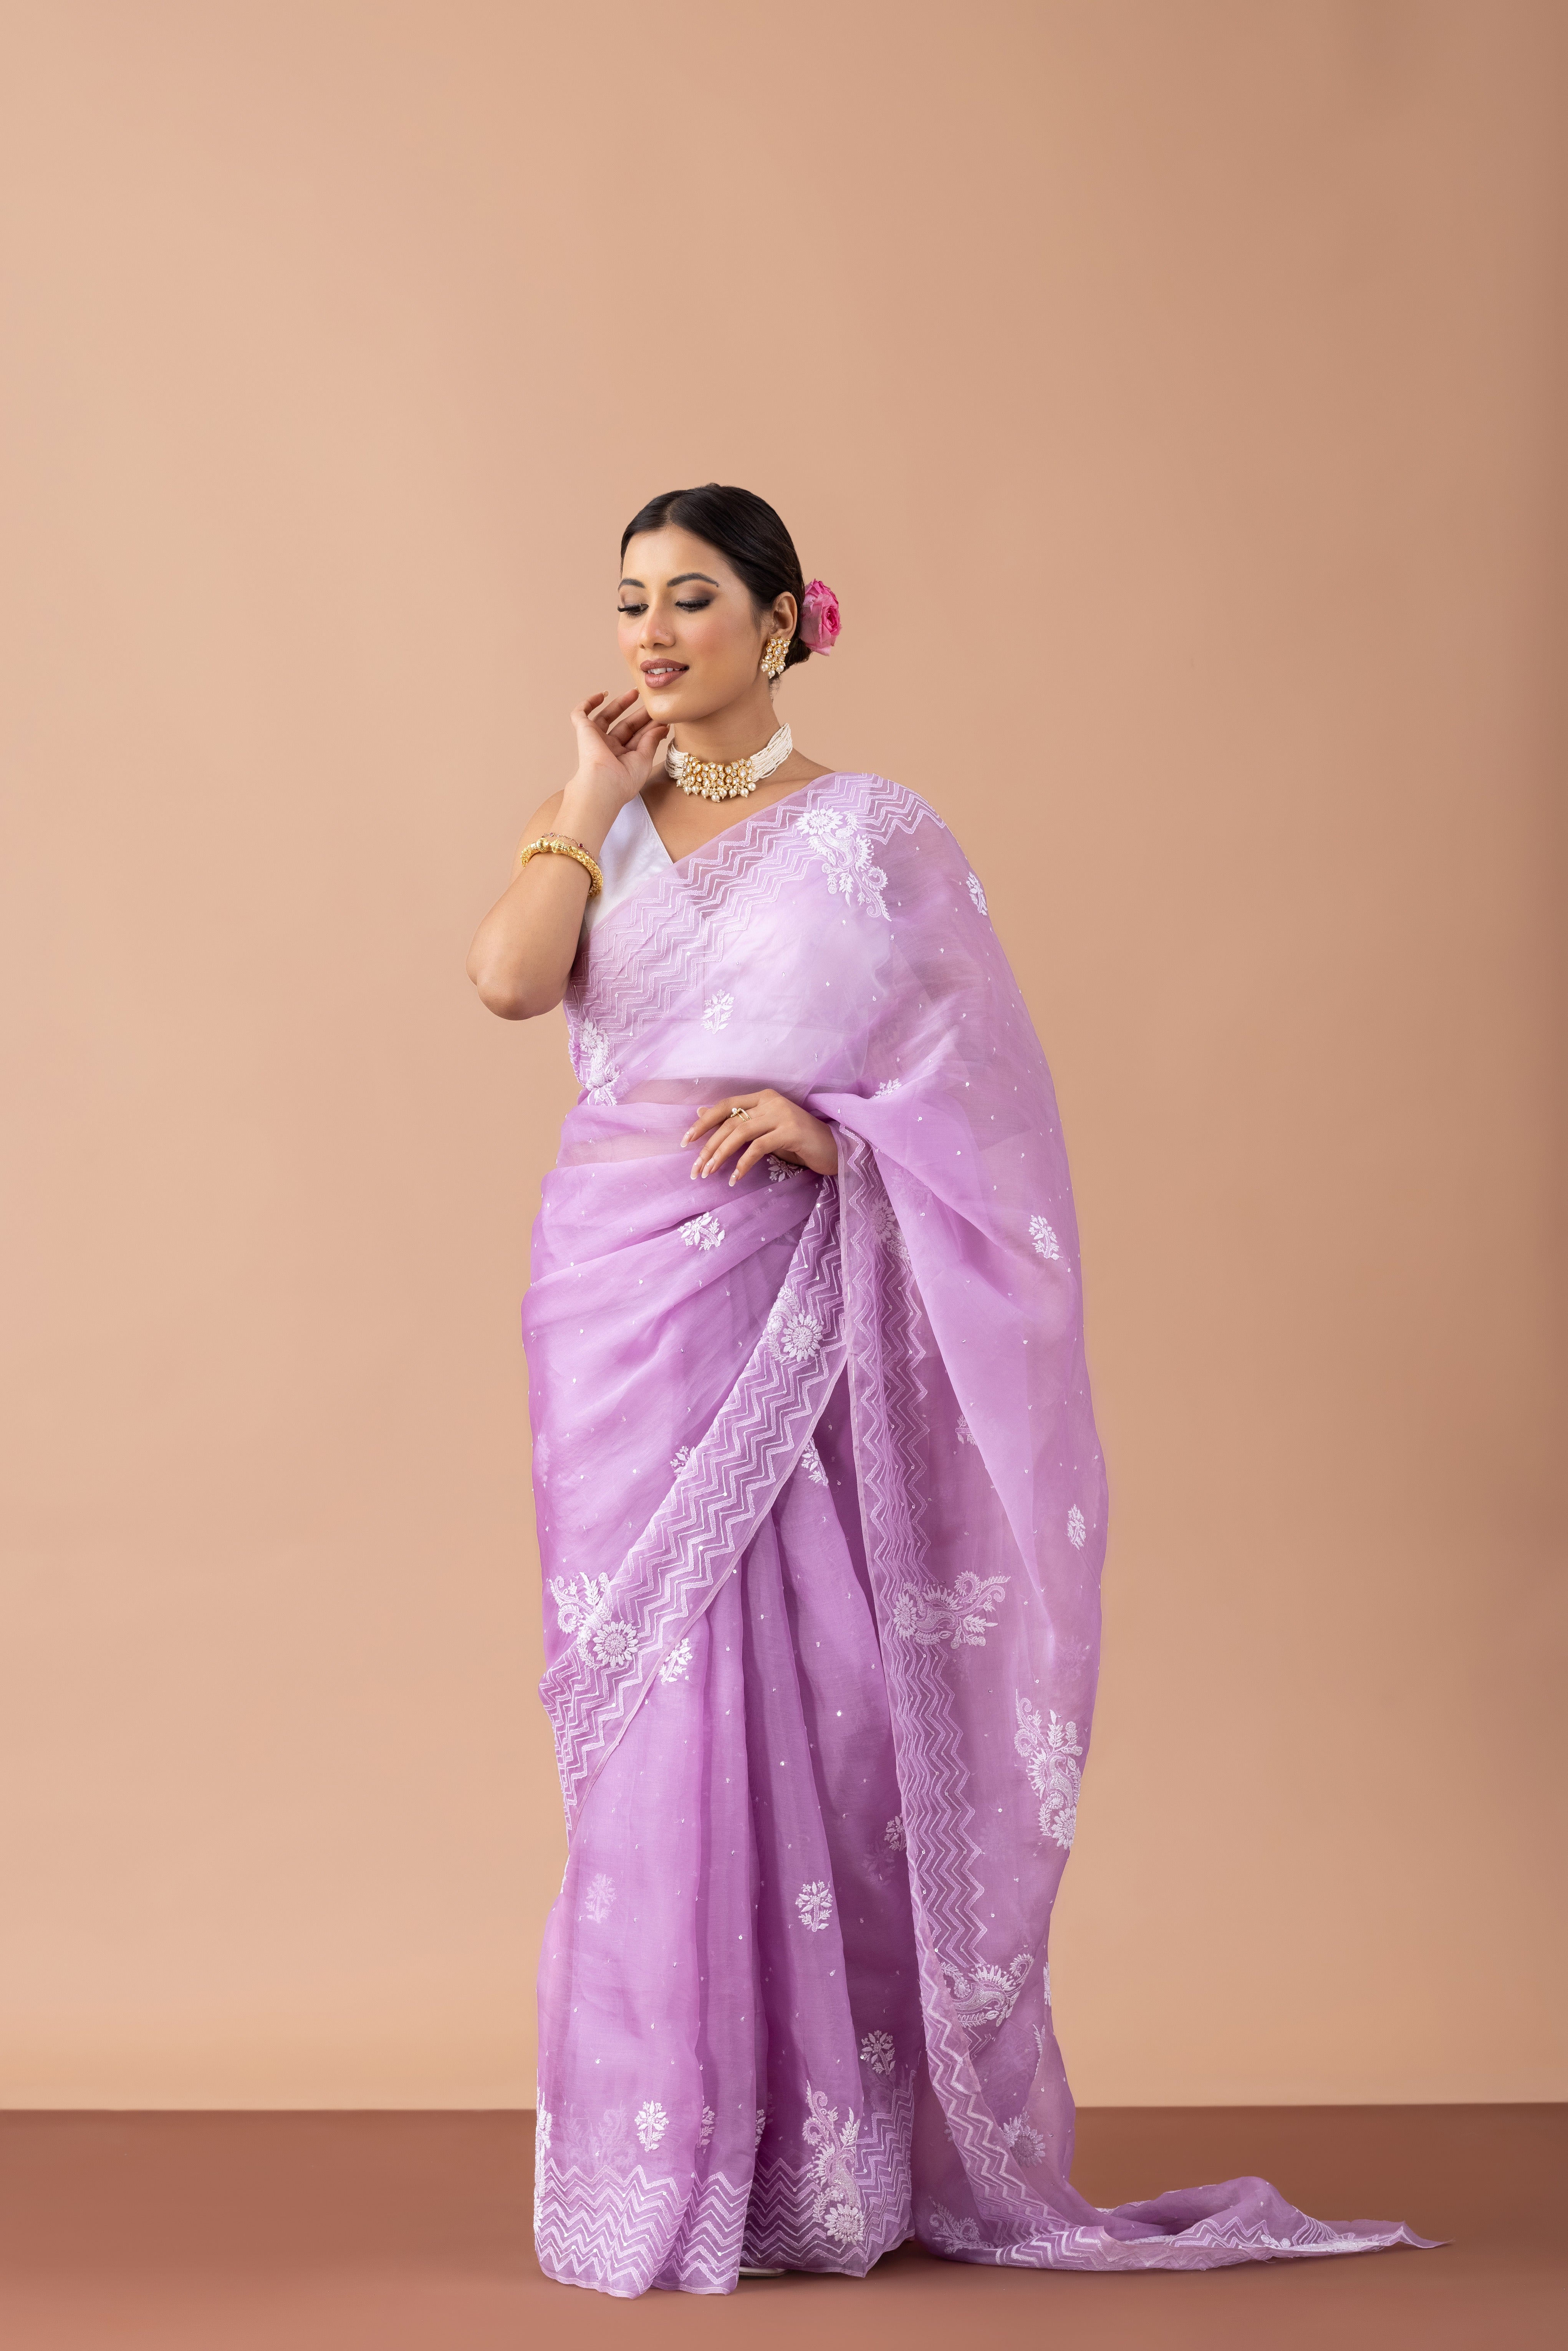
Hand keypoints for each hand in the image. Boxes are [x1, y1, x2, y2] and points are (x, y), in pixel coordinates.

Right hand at [564, 689, 668, 827]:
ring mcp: (596, 739)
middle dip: (639, 715)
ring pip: (607, 717)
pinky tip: (602, 694)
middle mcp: (609, 749)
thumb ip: (651, 740)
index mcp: (622, 759)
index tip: (663, 717)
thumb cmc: (624, 780)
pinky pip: (580, 714)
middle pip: (625, 726)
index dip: (649, 726)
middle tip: (651, 703)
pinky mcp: (583, 731)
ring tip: (635, 693)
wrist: (603, 785)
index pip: (637, 738)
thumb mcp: (644, 759)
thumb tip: (662, 725)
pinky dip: (588, 703)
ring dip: (620, 704)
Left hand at [683, 1091, 838, 1184]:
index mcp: (763, 1097)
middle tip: (696, 1169)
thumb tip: (701, 1114)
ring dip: (721, 1155)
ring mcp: (782, 1115)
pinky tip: (735, 1178)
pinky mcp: (792, 1132)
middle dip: (708, 1147)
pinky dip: (743, 1163)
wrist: (835, 1149)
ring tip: (709, 1174)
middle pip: (730, 1121)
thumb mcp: (765, 1131)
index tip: (686, 1142)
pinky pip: (758, 1147)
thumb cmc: (798, 1142)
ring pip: (740, 1133)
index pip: (725, 1105)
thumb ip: (738, 1122)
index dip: (704, 1123)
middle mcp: (771, 1101)